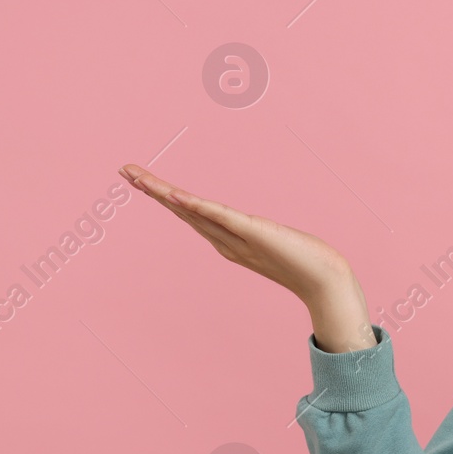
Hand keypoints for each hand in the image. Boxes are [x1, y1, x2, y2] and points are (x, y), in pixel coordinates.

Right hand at [117, 164, 375, 351]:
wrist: (327, 283)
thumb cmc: (308, 265)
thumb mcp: (278, 244)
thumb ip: (265, 239)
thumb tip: (258, 231)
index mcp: (229, 241)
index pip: (191, 213)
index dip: (166, 197)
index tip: (142, 180)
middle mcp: (226, 241)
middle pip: (182, 210)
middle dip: (153, 190)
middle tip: (125, 170)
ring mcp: (237, 239)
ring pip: (193, 211)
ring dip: (164, 193)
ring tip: (138, 177)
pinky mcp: (254, 234)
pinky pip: (219, 217)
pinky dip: (196, 206)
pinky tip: (176, 196)